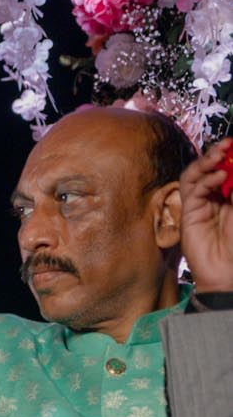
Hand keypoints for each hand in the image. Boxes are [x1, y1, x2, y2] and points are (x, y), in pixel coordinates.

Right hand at [182, 138, 232, 294]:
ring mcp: (198, 205)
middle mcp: (212, 197)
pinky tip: (219, 176)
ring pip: (193, 176)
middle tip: (227, 145)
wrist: (228, 270)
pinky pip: (191, 192)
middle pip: (206, 169)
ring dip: (205, 163)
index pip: (224, 169)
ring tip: (220, 155)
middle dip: (215, 154)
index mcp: (228, 195)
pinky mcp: (188, 214)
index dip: (228, 155)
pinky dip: (205, 181)